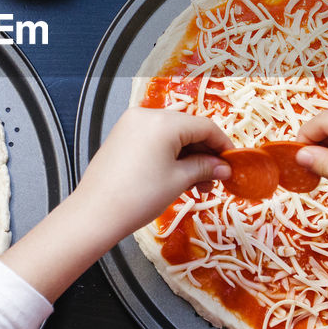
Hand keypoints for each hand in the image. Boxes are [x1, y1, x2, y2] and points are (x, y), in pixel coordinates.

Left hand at [73, 108, 232, 241]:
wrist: (95, 214)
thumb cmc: (138, 197)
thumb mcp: (179, 181)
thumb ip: (205, 168)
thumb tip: (224, 167)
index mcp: (163, 121)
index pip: (205, 126)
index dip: (223, 145)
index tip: (232, 163)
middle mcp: (146, 114)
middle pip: (188, 128)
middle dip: (204, 153)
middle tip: (214, 180)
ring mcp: (131, 124)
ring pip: (171, 134)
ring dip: (187, 156)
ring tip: (196, 185)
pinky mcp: (121, 136)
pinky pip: (154, 139)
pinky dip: (169, 154)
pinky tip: (176, 176)